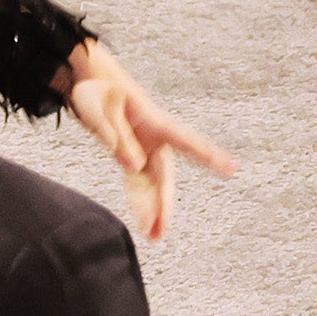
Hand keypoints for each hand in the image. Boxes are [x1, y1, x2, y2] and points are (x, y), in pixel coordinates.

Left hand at [62, 39, 238, 241]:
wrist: (85, 79)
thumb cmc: (96, 90)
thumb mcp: (100, 112)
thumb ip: (117, 140)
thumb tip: (135, 167)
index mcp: (155, 122)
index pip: (187, 142)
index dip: (209, 155)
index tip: (231, 169)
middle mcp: (155, 138)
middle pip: (165, 176)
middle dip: (165, 204)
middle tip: (161, 230)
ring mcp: (144, 148)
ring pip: (153, 184)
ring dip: (153, 209)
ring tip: (154, 236)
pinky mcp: (131, 155)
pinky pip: (138, 182)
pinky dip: (140, 201)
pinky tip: (143, 221)